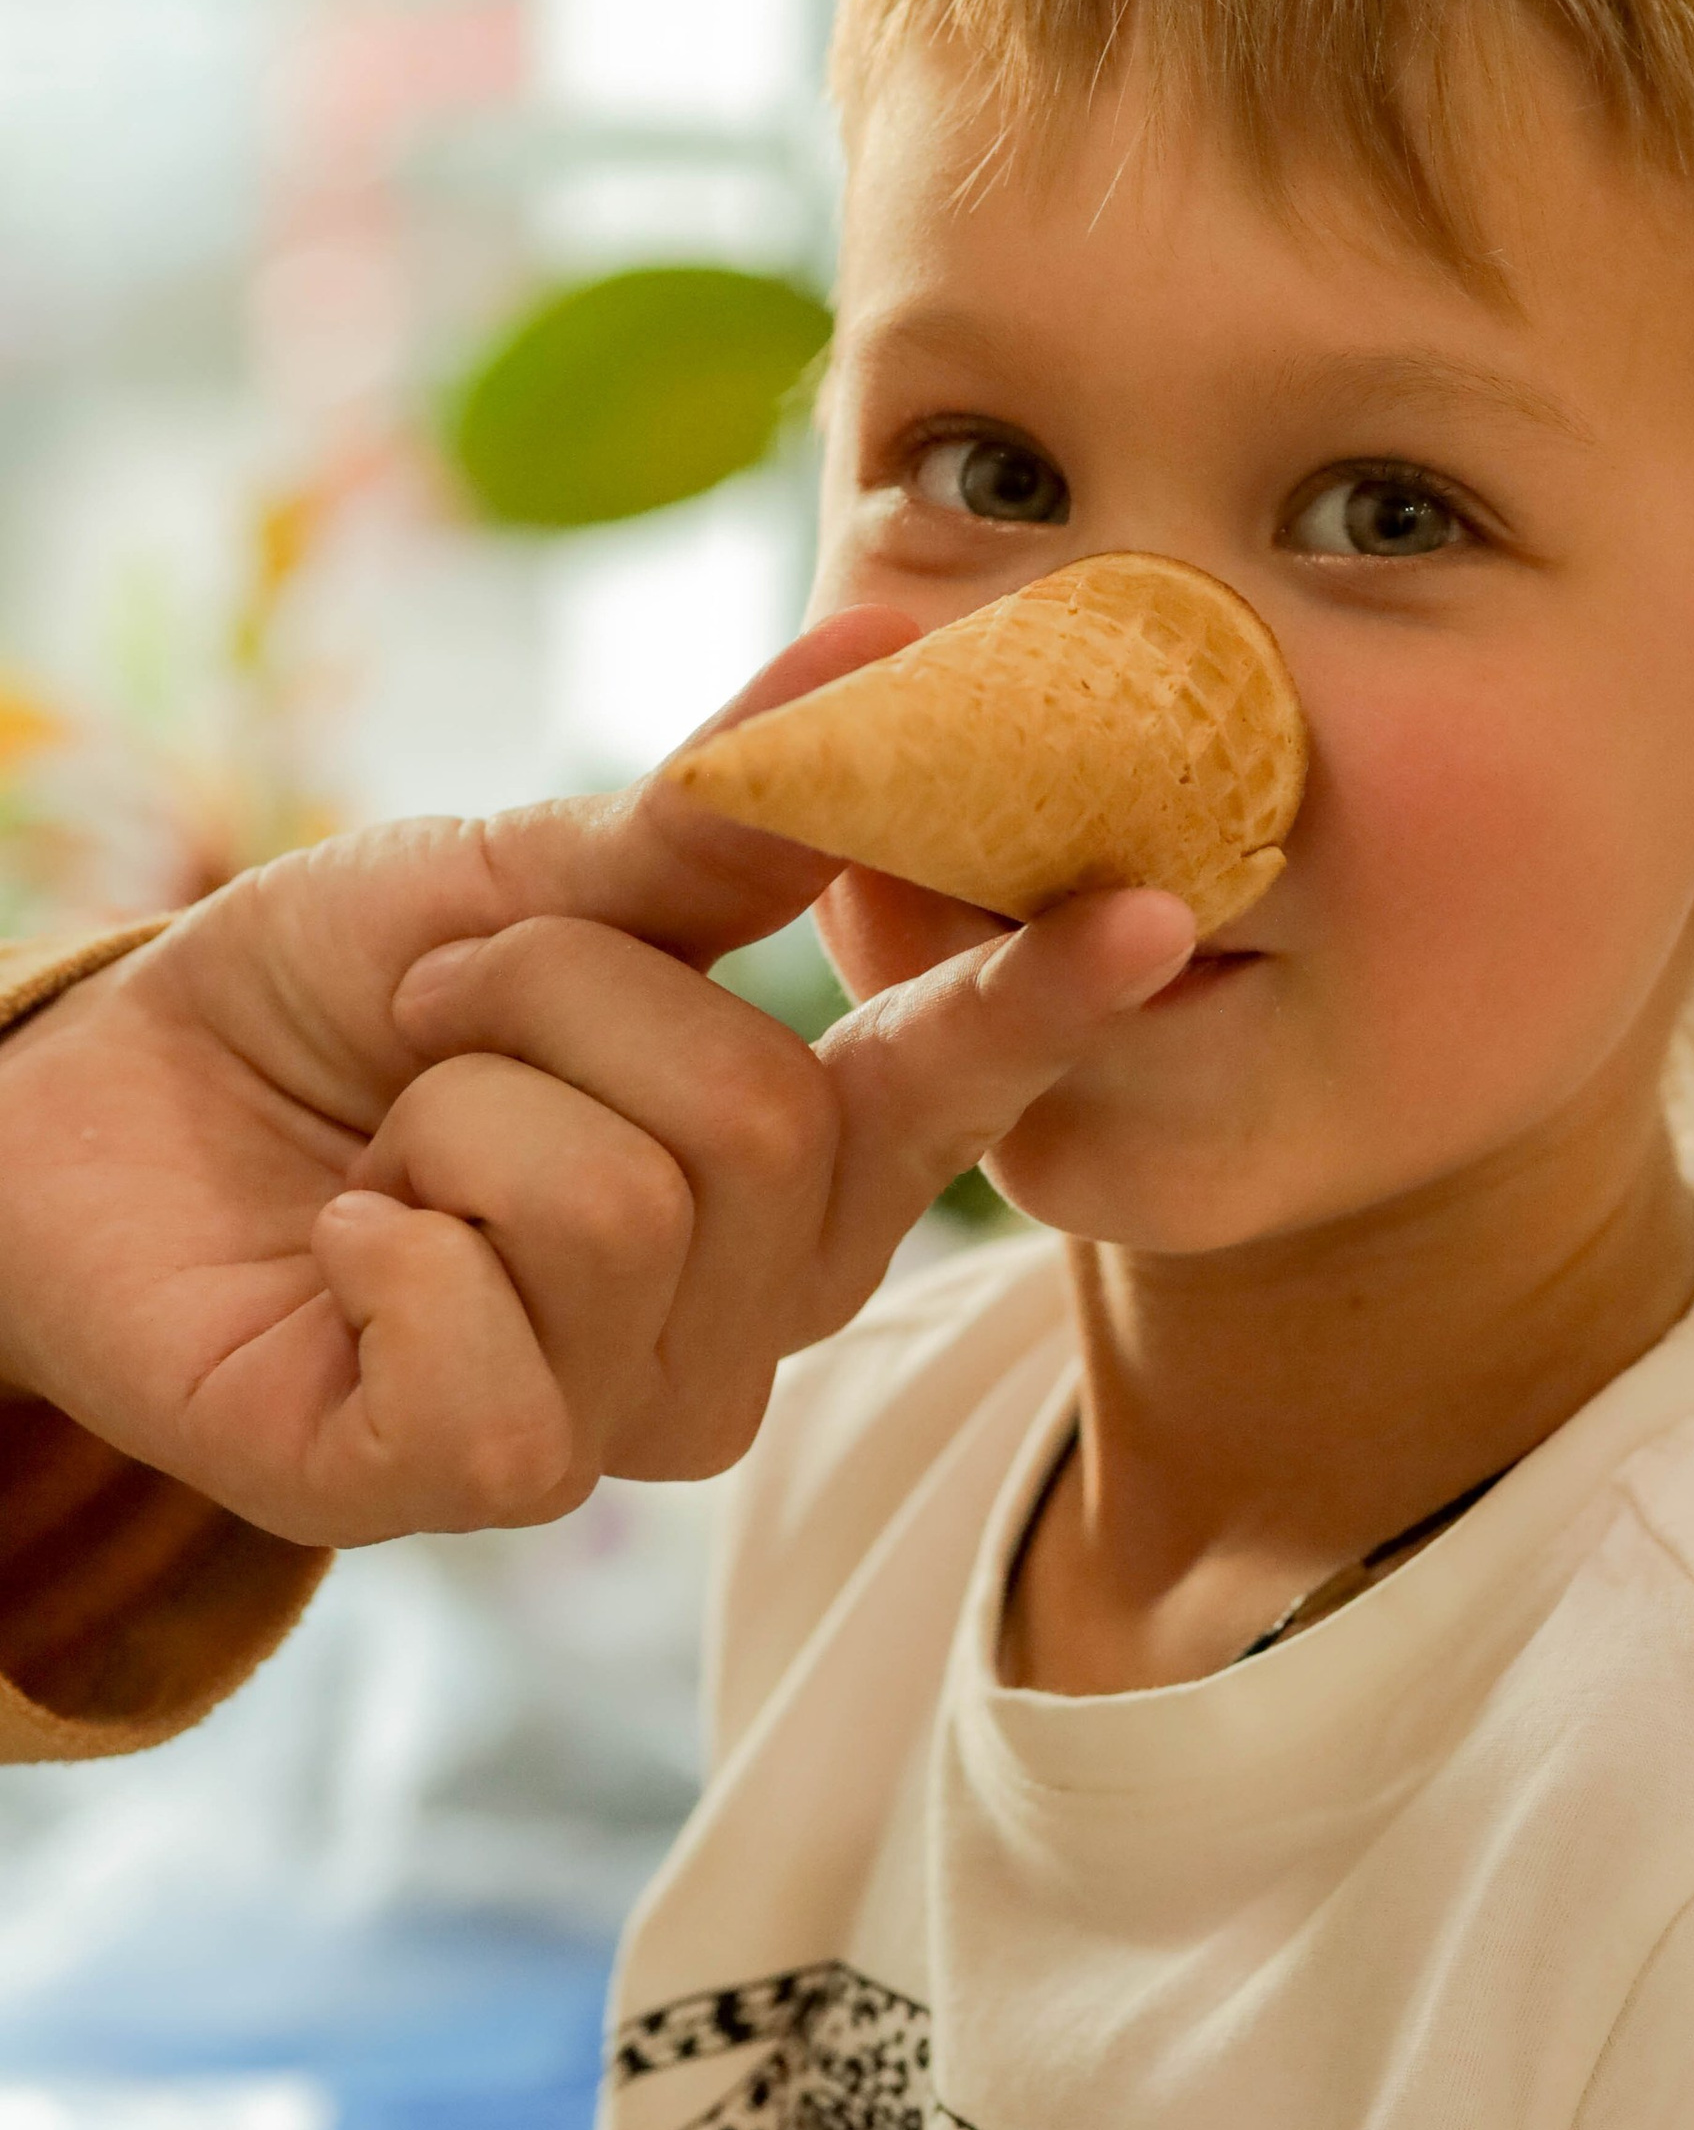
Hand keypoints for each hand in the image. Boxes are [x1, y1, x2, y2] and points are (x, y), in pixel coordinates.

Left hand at [0, 614, 1193, 1547]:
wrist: (107, 1103)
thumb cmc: (340, 1003)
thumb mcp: (535, 877)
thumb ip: (729, 811)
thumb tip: (888, 642)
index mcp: (798, 1161)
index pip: (953, 1083)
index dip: (1044, 996)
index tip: (1150, 900)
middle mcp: (747, 1312)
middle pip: (761, 1120)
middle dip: (557, 998)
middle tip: (444, 1006)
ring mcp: (621, 1420)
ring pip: (629, 1210)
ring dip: (458, 1109)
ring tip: (391, 1134)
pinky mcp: (470, 1488)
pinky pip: (498, 1356)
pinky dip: (385, 1243)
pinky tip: (344, 1251)